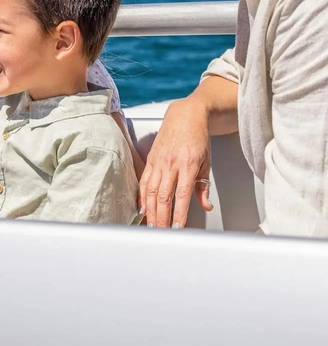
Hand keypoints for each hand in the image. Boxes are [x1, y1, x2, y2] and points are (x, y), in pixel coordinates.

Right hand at [138, 98, 214, 227]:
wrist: (184, 116)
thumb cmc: (197, 138)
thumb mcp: (207, 162)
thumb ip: (204, 186)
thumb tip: (205, 206)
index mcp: (188, 164)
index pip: (181, 194)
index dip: (179, 213)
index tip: (178, 228)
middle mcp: (170, 164)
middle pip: (163, 196)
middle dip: (162, 216)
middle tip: (162, 233)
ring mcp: (158, 162)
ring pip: (151, 190)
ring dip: (150, 210)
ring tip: (151, 225)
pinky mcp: (150, 160)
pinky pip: (144, 181)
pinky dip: (142, 197)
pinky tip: (142, 209)